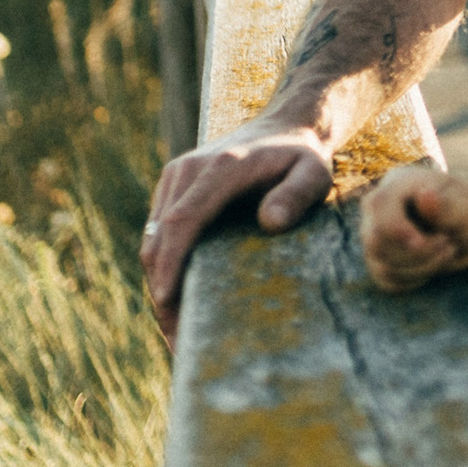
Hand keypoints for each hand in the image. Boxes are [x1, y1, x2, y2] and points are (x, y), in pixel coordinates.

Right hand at [140, 117, 334, 340]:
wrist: (285, 125)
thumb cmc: (303, 156)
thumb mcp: (314, 173)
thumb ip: (297, 194)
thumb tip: (271, 222)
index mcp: (220, 168)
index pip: (183, 221)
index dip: (171, 264)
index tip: (167, 303)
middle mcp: (188, 171)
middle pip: (159, 238)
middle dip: (162, 291)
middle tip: (178, 341)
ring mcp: (176, 178)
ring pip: (153, 239)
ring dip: (159, 285)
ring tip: (178, 335)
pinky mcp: (173, 188)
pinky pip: (158, 233)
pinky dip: (162, 268)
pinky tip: (178, 302)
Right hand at [362, 166, 467, 292]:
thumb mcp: (467, 210)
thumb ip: (445, 205)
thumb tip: (424, 194)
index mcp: (399, 183)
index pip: (378, 205)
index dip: (397, 228)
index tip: (426, 242)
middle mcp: (381, 208)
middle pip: (375, 239)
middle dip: (416, 252)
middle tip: (450, 246)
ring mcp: (376, 234)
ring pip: (380, 263)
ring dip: (420, 267)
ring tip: (448, 252)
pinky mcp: (380, 258)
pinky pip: (385, 279)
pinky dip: (412, 279)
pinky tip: (433, 267)